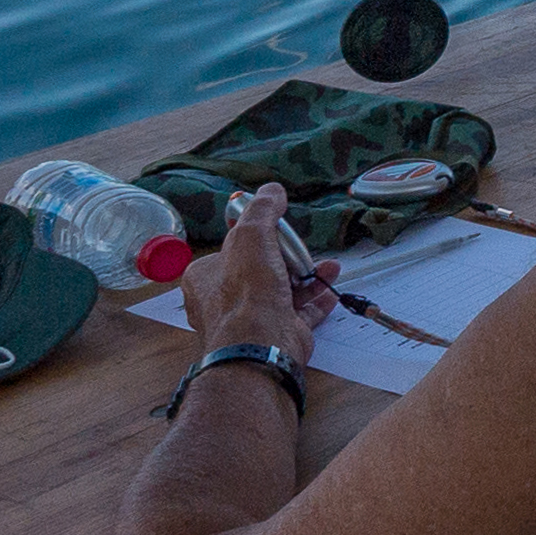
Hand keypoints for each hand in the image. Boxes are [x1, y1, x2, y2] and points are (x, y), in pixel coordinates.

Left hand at [197, 182, 335, 355]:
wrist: (261, 344)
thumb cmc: (246, 292)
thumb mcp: (250, 236)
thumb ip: (262, 210)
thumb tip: (271, 190)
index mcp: (205, 277)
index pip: (230, 249)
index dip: (256, 238)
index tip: (276, 230)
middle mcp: (224, 301)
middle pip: (261, 270)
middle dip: (288, 258)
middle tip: (303, 250)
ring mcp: (251, 320)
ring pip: (283, 291)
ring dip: (308, 277)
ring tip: (328, 266)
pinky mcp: (276, 334)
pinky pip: (300, 314)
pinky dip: (316, 301)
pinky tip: (330, 290)